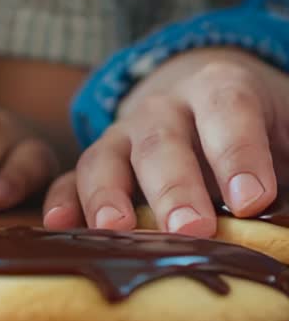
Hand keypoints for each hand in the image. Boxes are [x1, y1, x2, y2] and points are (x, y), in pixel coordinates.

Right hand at [41, 49, 288, 236]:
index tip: (253, 199)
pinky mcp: (99, 163)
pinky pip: (71, 177)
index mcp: (221, 89)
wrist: (204, 94)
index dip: (239, 152)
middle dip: (175, 185)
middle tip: (192, 228)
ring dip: (109, 195)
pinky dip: (62, 200)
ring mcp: (124, 134)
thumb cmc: (260, 125)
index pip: (229, 109)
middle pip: (163, 139)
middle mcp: (165, 108)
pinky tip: (59, 227)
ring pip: (106, 156)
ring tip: (117, 231)